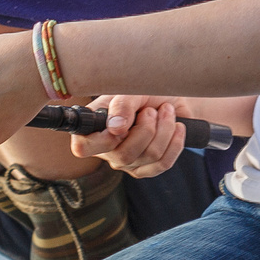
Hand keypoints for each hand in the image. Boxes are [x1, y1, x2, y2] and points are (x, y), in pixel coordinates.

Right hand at [72, 94, 187, 177]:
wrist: (172, 98)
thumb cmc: (146, 91)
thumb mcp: (133, 91)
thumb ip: (122, 105)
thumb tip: (115, 128)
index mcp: (94, 128)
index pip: (83, 146)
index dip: (101, 140)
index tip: (120, 125)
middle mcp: (107, 150)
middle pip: (123, 155)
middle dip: (146, 129)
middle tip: (151, 110)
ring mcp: (127, 162)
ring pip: (148, 156)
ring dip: (164, 128)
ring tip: (166, 111)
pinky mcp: (147, 169)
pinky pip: (163, 163)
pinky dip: (175, 141)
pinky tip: (177, 126)